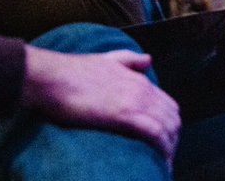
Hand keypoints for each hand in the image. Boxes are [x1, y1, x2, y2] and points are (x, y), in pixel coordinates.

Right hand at [21, 45, 179, 158]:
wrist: (51, 77)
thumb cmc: (71, 72)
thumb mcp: (105, 59)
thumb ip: (129, 60)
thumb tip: (149, 60)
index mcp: (138, 78)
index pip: (168, 105)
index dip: (169, 124)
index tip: (162, 141)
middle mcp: (142, 89)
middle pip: (173, 119)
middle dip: (173, 139)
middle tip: (163, 157)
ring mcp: (135, 101)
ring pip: (168, 128)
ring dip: (170, 148)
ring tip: (162, 164)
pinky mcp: (126, 115)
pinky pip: (156, 135)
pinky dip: (163, 151)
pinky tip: (161, 164)